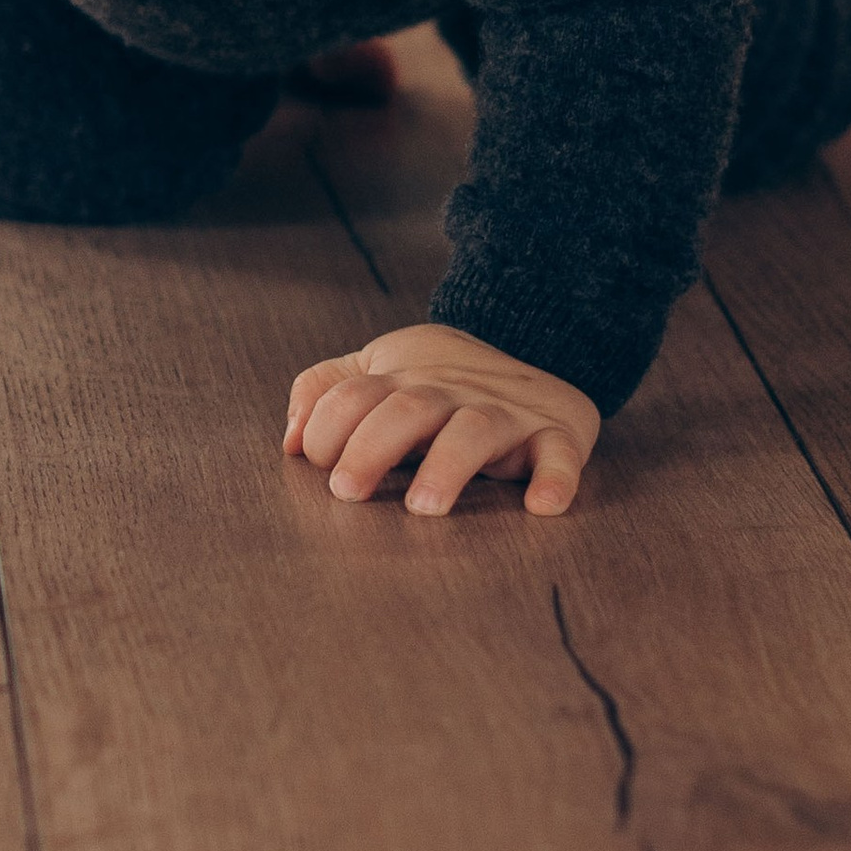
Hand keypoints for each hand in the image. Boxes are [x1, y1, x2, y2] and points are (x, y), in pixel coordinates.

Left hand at [283, 322, 598, 518]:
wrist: (539, 342)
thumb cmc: (440, 376)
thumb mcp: (380, 367)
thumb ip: (326, 390)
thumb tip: (290, 440)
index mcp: (405, 378)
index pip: (357, 393)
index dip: (329, 425)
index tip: (315, 463)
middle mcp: (452, 392)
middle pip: (408, 409)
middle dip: (371, 447)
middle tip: (345, 493)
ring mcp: (506, 411)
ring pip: (475, 430)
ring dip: (449, 466)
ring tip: (425, 507)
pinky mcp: (557, 432)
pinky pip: (561, 452)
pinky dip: (556, 477)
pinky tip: (542, 505)